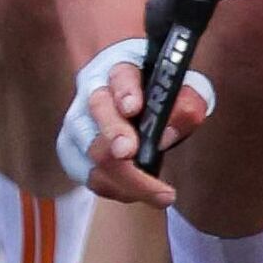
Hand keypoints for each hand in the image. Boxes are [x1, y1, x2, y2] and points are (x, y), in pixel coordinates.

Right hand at [57, 36, 209, 205]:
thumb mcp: (188, 91)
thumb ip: (186, 105)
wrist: (142, 100)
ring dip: (116, 173)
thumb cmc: (165, 93)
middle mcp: (94, 91)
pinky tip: (136, 194)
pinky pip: (85, 172)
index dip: (125, 91)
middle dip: (112, 133)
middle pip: (97, 109)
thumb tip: (166, 134)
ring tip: (154, 192)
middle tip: (128, 153)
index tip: (133, 108)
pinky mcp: (74, 150)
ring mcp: (79, 121)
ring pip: (86, 147)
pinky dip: (111, 187)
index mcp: (123, 68)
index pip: (121, 74)